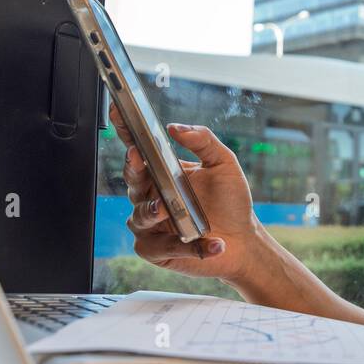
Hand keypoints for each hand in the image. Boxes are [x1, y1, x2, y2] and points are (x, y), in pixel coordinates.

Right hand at [110, 102, 257, 283]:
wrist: (243, 240)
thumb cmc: (231, 202)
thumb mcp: (224, 165)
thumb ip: (203, 141)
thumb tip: (176, 127)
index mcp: (163, 173)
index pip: (139, 150)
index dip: (126, 131)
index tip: (120, 112)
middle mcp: (151, 197)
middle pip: (131, 180)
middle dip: (133, 169)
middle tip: (138, 158)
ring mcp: (150, 225)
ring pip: (139, 216)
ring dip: (152, 211)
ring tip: (167, 209)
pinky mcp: (156, 250)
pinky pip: (160, 247)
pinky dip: (186, 246)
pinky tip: (213, 244)